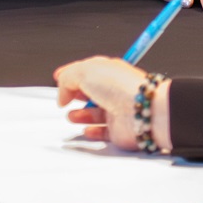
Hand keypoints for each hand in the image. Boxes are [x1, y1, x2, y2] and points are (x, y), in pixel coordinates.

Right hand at [55, 56, 170, 151]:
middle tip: (66, 98)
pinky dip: (93, 132)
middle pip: (90, 92)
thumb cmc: (122, 87)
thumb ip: (66, 80)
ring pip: (96, 113)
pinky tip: (86, 130)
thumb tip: (63, 95)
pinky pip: (104, 132)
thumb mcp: (84, 72)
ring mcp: (117, 110)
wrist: (144, 110)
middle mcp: (113, 90)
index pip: (87, 70)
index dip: (71, 74)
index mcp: (108, 70)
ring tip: (72, 116)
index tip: (58, 77)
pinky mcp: (119, 130)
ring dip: (81, 115)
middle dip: (76, 95)